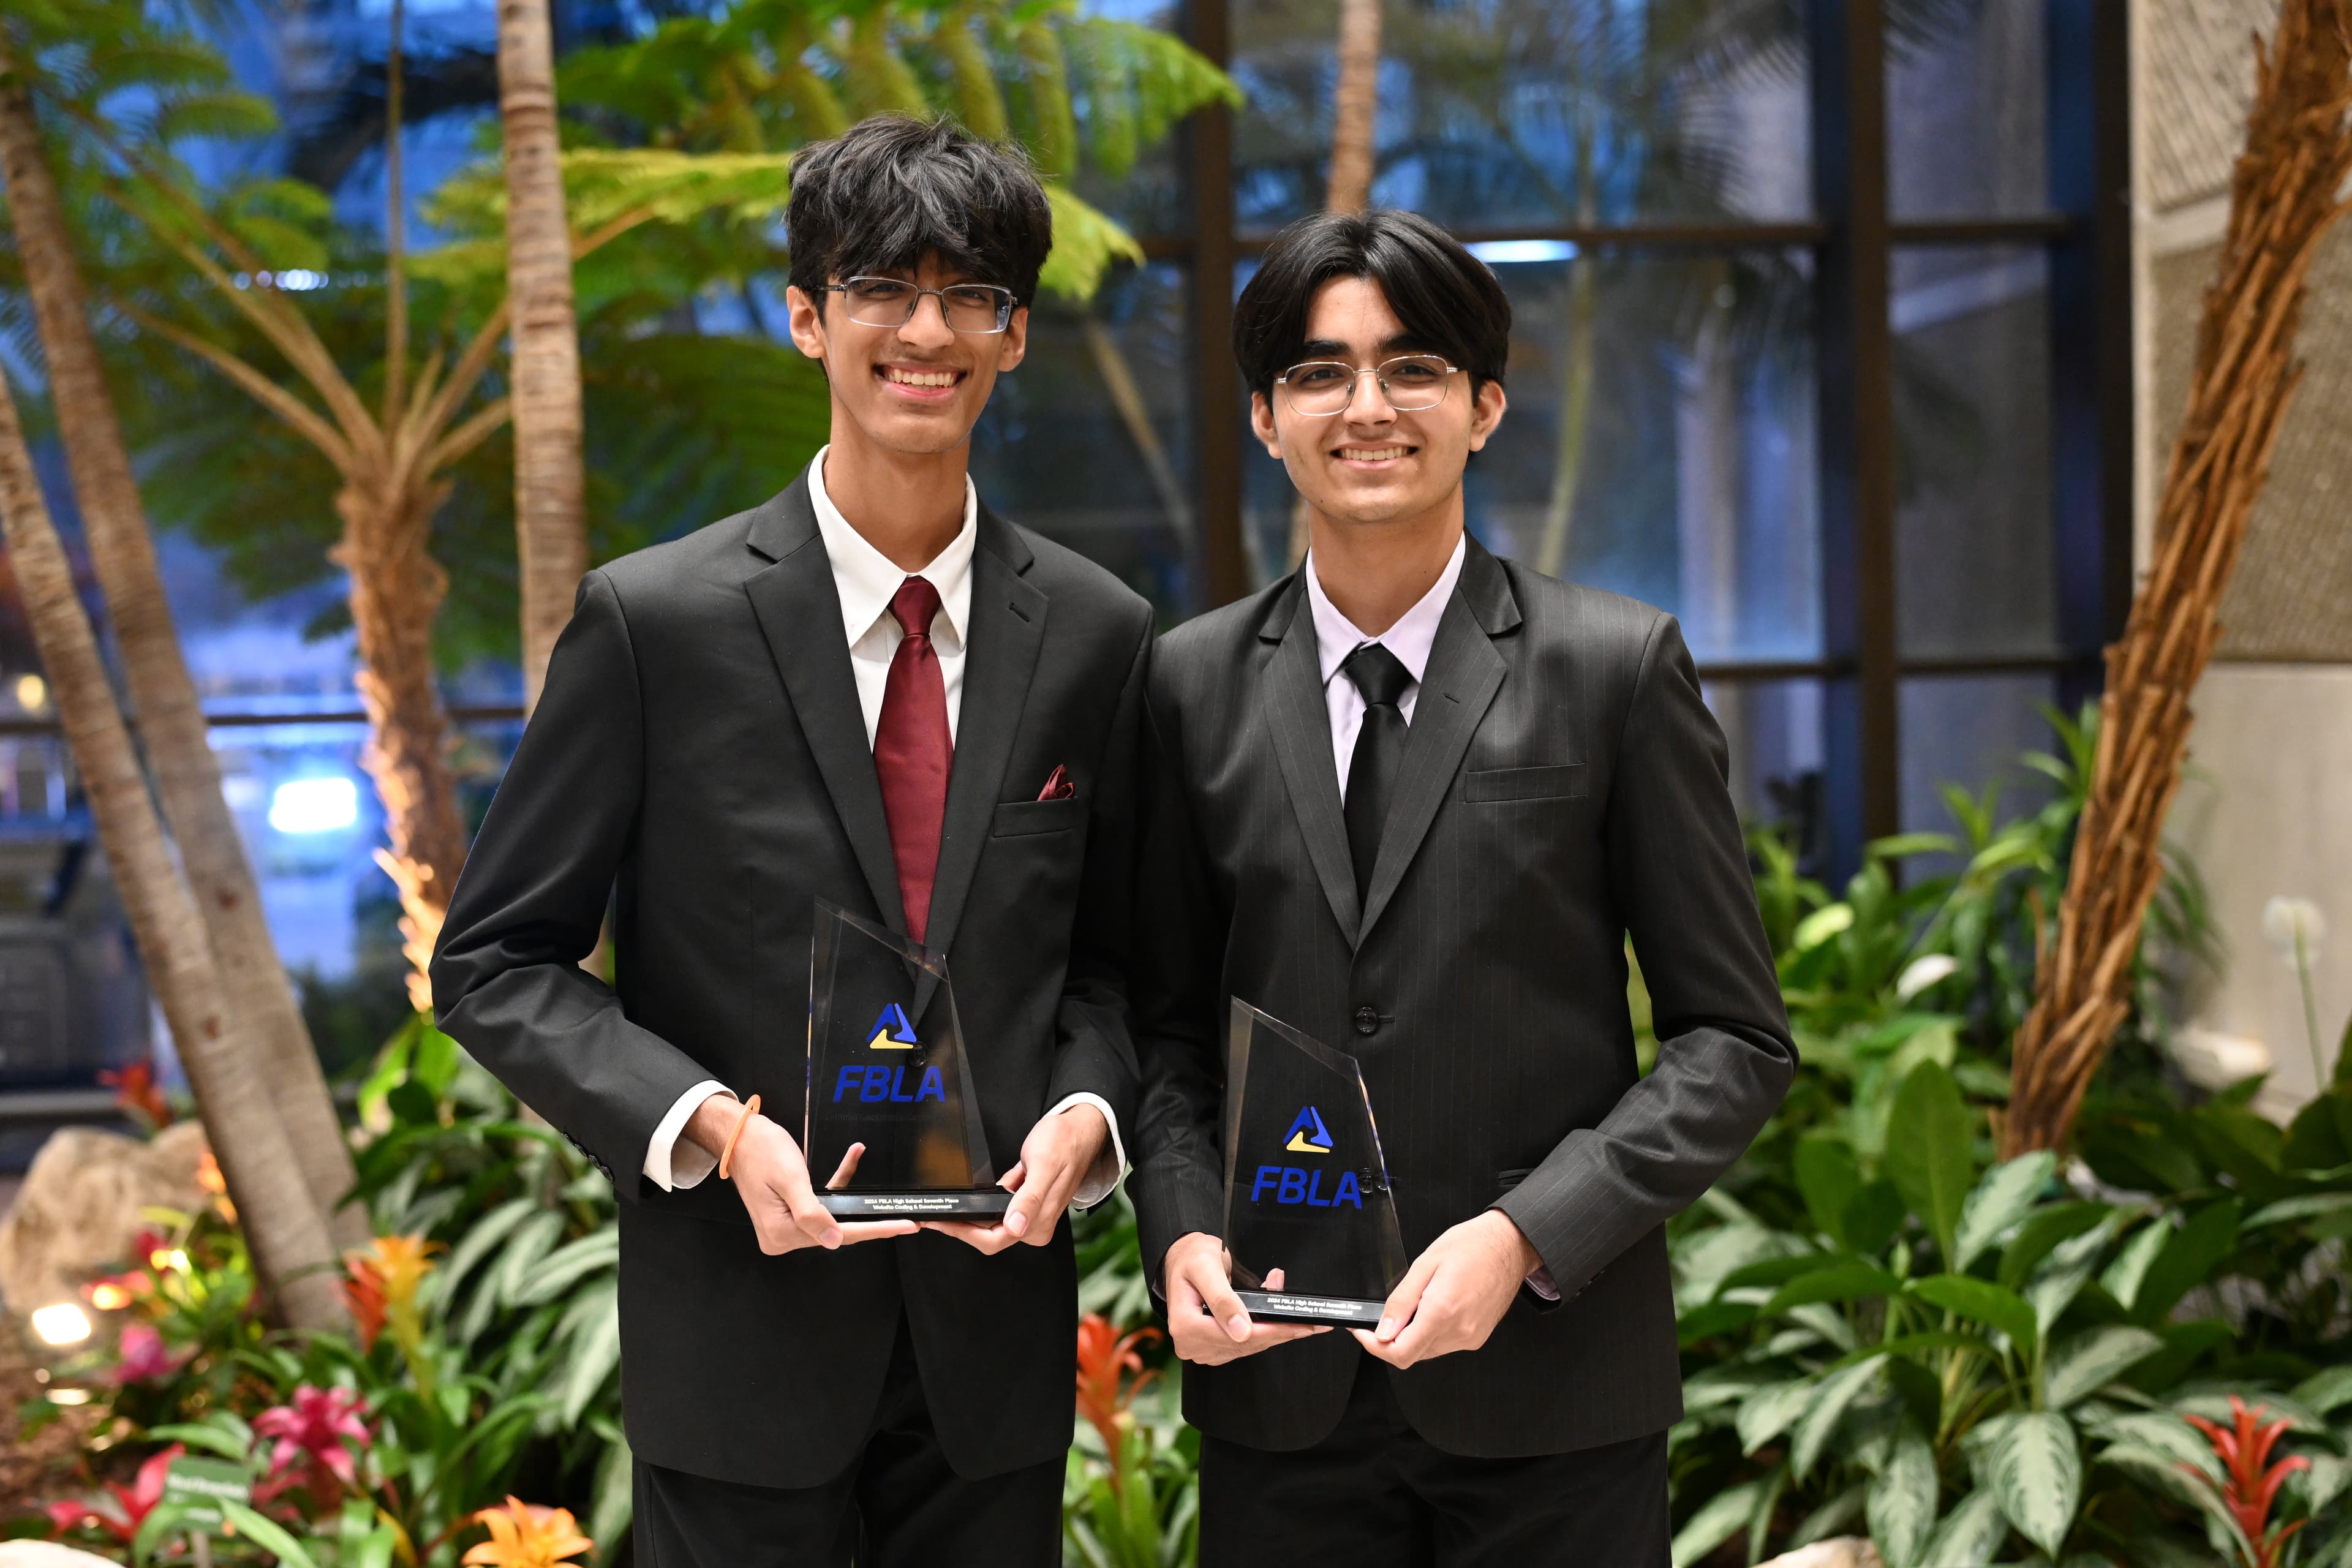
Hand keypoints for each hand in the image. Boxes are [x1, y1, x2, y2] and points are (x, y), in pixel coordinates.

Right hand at [688, 1093, 915, 1253]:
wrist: (738, 1134)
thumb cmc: (760, 1150)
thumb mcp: (791, 1179)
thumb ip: (812, 1213)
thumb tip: (833, 1240)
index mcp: (782, 1234)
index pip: (838, 1235)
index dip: (875, 1230)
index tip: (905, 1227)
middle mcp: (782, 1237)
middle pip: (836, 1227)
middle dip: (866, 1214)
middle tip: (903, 1214)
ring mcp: (784, 1226)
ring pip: (830, 1213)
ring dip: (847, 1191)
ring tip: (860, 1159)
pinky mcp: (787, 1212)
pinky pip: (819, 1204)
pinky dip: (834, 1185)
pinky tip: (851, 1157)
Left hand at [920, 1101, 1110, 1253]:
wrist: (1078, 1128)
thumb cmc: (1065, 1143)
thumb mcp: (1044, 1166)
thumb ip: (1029, 1198)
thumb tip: (1015, 1226)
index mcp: (1039, 1223)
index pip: (994, 1239)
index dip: (965, 1233)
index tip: (942, 1222)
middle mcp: (1034, 1224)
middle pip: (989, 1236)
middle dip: (960, 1229)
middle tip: (932, 1217)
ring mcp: (1029, 1215)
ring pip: (990, 1226)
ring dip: (967, 1220)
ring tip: (942, 1210)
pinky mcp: (1024, 1203)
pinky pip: (996, 1213)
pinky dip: (979, 1209)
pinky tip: (967, 1200)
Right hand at [1162, 1231, 1328, 1364]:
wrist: (1181, 1259)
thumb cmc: (1191, 1258)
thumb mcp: (1206, 1267)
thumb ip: (1222, 1297)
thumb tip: (1241, 1330)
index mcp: (1185, 1326)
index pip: (1237, 1337)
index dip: (1271, 1331)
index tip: (1298, 1326)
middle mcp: (1191, 1344)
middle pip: (1246, 1344)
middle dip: (1279, 1330)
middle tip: (1311, 1321)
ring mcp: (1202, 1348)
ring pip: (1248, 1347)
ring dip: (1275, 1331)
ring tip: (1298, 1317)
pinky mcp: (1212, 1347)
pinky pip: (1244, 1345)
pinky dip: (1264, 1332)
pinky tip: (1278, 1321)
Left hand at [1351, 1210, 1538, 1368]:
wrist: (1509, 1246)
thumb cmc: (1473, 1246)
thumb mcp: (1425, 1263)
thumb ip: (1401, 1301)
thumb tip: (1383, 1330)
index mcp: (1442, 1311)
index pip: (1401, 1352)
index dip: (1375, 1346)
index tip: (1364, 1332)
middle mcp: (1459, 1331)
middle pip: (1412, 1354)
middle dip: (1390, 1340)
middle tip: (1382, 1317)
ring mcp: (1470, 1337)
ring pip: (1427, 1351)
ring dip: (1411, 1337)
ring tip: (1414, 1306)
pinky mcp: (1477, 1337)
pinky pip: (1444, 1344)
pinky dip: (1430, 1333)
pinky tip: (1432, 1309)